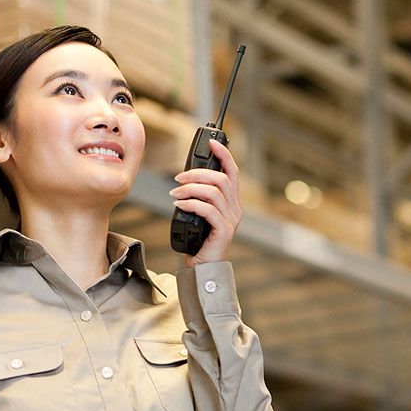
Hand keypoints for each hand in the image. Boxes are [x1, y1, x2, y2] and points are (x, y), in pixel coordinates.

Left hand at [170, 139, 242, 266]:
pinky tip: (179, 204)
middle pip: (221, 179)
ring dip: (191, 188)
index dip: (224, 155)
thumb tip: (184, 178)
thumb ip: (199, 197)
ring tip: (175, 192)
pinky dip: (191, 203)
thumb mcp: (199, 214)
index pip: (233, 172)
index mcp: (231, 203)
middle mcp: (235, 209)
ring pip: (214, 192)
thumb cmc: (198, 241)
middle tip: (178, 177)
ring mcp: (231, 220)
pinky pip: (208, 209)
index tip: (211, 143)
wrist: (202, 268)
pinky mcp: (224, 230)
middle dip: (198, 173)